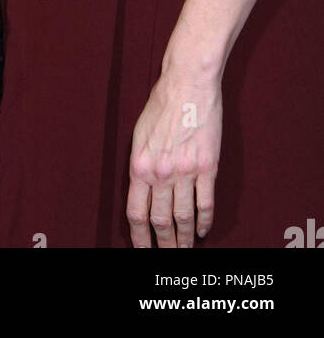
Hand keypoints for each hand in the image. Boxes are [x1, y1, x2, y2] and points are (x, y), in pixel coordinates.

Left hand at [126, 72, 221, 247]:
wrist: (187, 84)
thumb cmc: (161, 104)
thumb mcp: (139, 134)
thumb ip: (140, 164)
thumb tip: (140, 191)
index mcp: (139, 164)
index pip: (135, 213)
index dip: (139, 237)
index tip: (142, 249)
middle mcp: (161, 172)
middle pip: (160, 221)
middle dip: (163, 244)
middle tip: (167, 257)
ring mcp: (185, 171)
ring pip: (183, 217)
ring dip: (183, 239)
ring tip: (184, 251)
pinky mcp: (207, 167)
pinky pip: (205, 203)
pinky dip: (204, 221)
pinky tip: (201, 231)